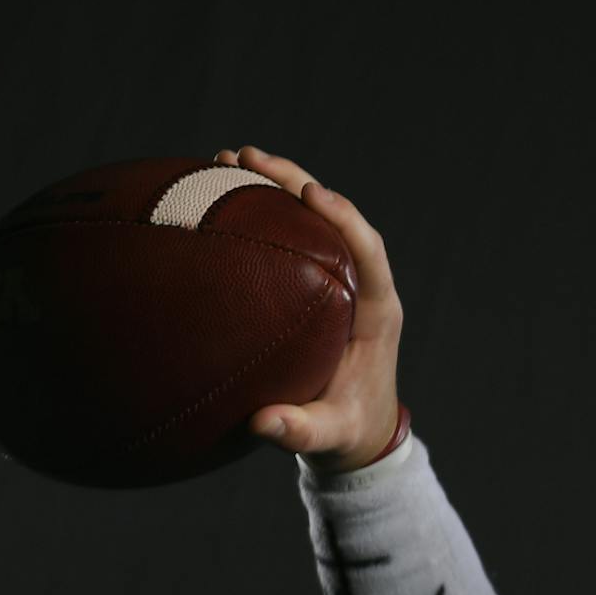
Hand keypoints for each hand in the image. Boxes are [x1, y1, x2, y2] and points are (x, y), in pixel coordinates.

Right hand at [216, 145, 403, 473]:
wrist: (357, 435)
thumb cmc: (347, 432)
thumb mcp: (328, 437)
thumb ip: (301, 432)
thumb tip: (264, 423)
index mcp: (377, 311)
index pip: (369, 250)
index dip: (344, 218)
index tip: (312, 193)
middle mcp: (360, 285)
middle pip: (335, 217)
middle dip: (294, 181)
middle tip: (249, 157)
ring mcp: (335, 279)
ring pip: (310, 218)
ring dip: (273, 185)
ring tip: (227, 158)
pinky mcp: (312, 282)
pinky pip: (290, 236)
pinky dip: (260, 212)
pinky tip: (218, 193)